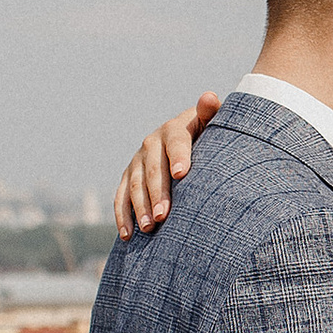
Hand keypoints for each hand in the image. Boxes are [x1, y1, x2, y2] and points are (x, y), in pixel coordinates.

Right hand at [114, 94, 222, 236]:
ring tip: (150, 228)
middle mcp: (151, 143)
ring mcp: (137, 160)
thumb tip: (210, 97)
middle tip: (164, 216)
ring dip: (141, 208)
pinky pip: (122, 197)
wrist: (187, 140)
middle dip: (158, 193)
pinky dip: (123, 216)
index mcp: (174, 129)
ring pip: (136, 186)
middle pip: (153, 170)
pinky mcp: (129, 176)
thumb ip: (210, 113)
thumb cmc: (207, 136)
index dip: (178, 157)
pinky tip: (128, 235)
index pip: (176, 143)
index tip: (182, 174)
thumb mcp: (211, 123)